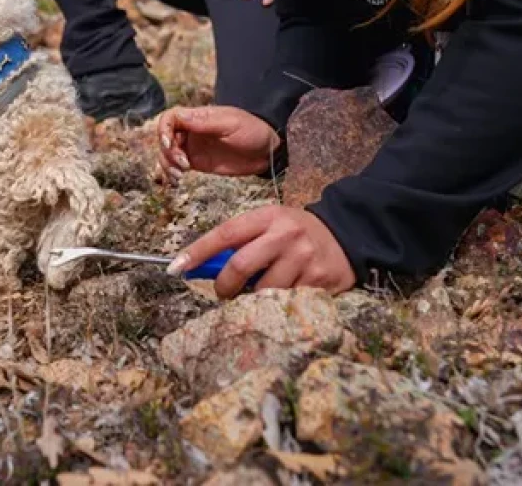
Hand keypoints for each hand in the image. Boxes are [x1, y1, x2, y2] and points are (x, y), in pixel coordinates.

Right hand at [156, 105, 278, 182]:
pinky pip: (177, 167)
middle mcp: (192, 132)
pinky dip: (171, 174)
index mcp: (198, 117)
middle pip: (165, 138)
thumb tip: (179, 116)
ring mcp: (194, 148)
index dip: (163, 130)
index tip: (168, 143)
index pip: (170, 118)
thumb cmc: (252, 131)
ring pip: (167, 154)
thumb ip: (204, 123)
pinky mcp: (198, 163)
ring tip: (180, 176)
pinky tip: (175, 182)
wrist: (267, 150)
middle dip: (168, 152)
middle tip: (184, 164)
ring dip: (167, 165)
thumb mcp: (231, 124)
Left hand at [169, 205, 355, 297]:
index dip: (198, 252)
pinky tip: (281, 297)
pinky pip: (286, 301)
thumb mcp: (269, 224)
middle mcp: (285, 235)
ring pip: (263, 290)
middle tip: (222, 292)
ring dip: (252, 298)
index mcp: (267, 216)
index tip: (176, 268)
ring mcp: (304, 258)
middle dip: (223, 285)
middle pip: (241, 265)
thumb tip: (202, 267)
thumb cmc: (294, 232)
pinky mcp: (319, 280)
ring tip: (256, 294)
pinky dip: (276, 305)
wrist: (345, 235)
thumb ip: (241, 242)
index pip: (225, 234)